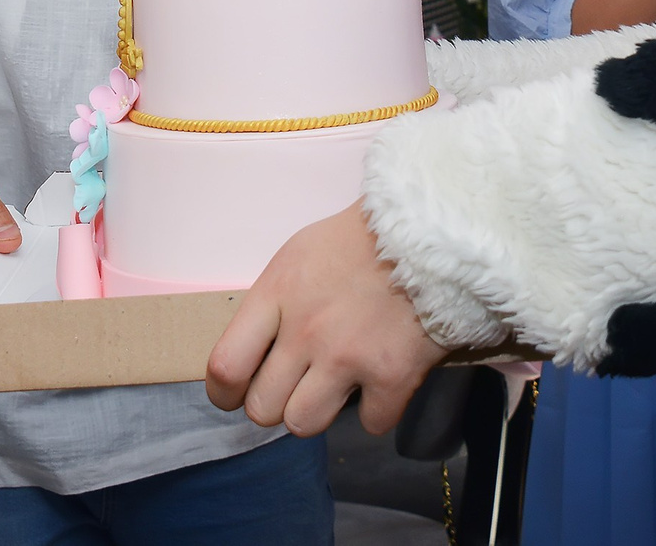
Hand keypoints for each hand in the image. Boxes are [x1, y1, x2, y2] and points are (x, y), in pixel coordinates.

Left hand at [205, 205, 446, 435]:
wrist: (432, 230)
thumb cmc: (359, 239)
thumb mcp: (298, 256)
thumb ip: (272, 304)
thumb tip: (252, 350)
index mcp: (277, 295)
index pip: (225, 368)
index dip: (223, 393)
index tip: (234, 394)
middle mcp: (307, 331)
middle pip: (262, 409)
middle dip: (274, 402)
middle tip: (294, 384)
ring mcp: (349, 357)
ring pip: (303, 425)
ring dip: (316, 411)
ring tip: (333, 386)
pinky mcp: (394, 377)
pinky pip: (370, 424)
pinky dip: (376, 409)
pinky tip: (380, 380)